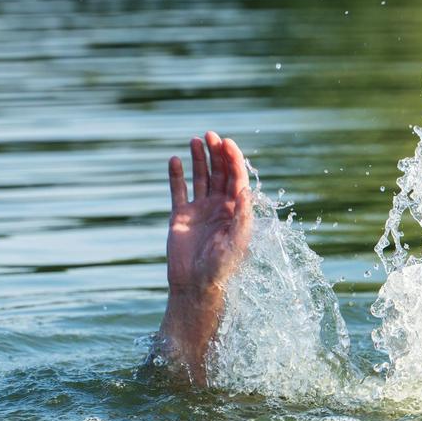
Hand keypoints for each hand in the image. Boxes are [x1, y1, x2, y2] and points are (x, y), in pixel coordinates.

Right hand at [166, 132, 252, 297]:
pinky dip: (176, 175)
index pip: (237, 178)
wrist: (196, 284)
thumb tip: (246, 189)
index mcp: (237, 210)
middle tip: (210, 135)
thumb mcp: (237, 241)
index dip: (233, 159)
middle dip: (216, 153)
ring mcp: (200, 209)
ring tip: (195, 141)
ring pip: (200, 177)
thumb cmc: (222, 267)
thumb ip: (243, 215)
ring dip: (199, 159)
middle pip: (220, 173)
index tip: (227, 142)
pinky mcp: (181, 215)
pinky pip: (179, 190)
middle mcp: (220, 206)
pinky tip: (175, 160)